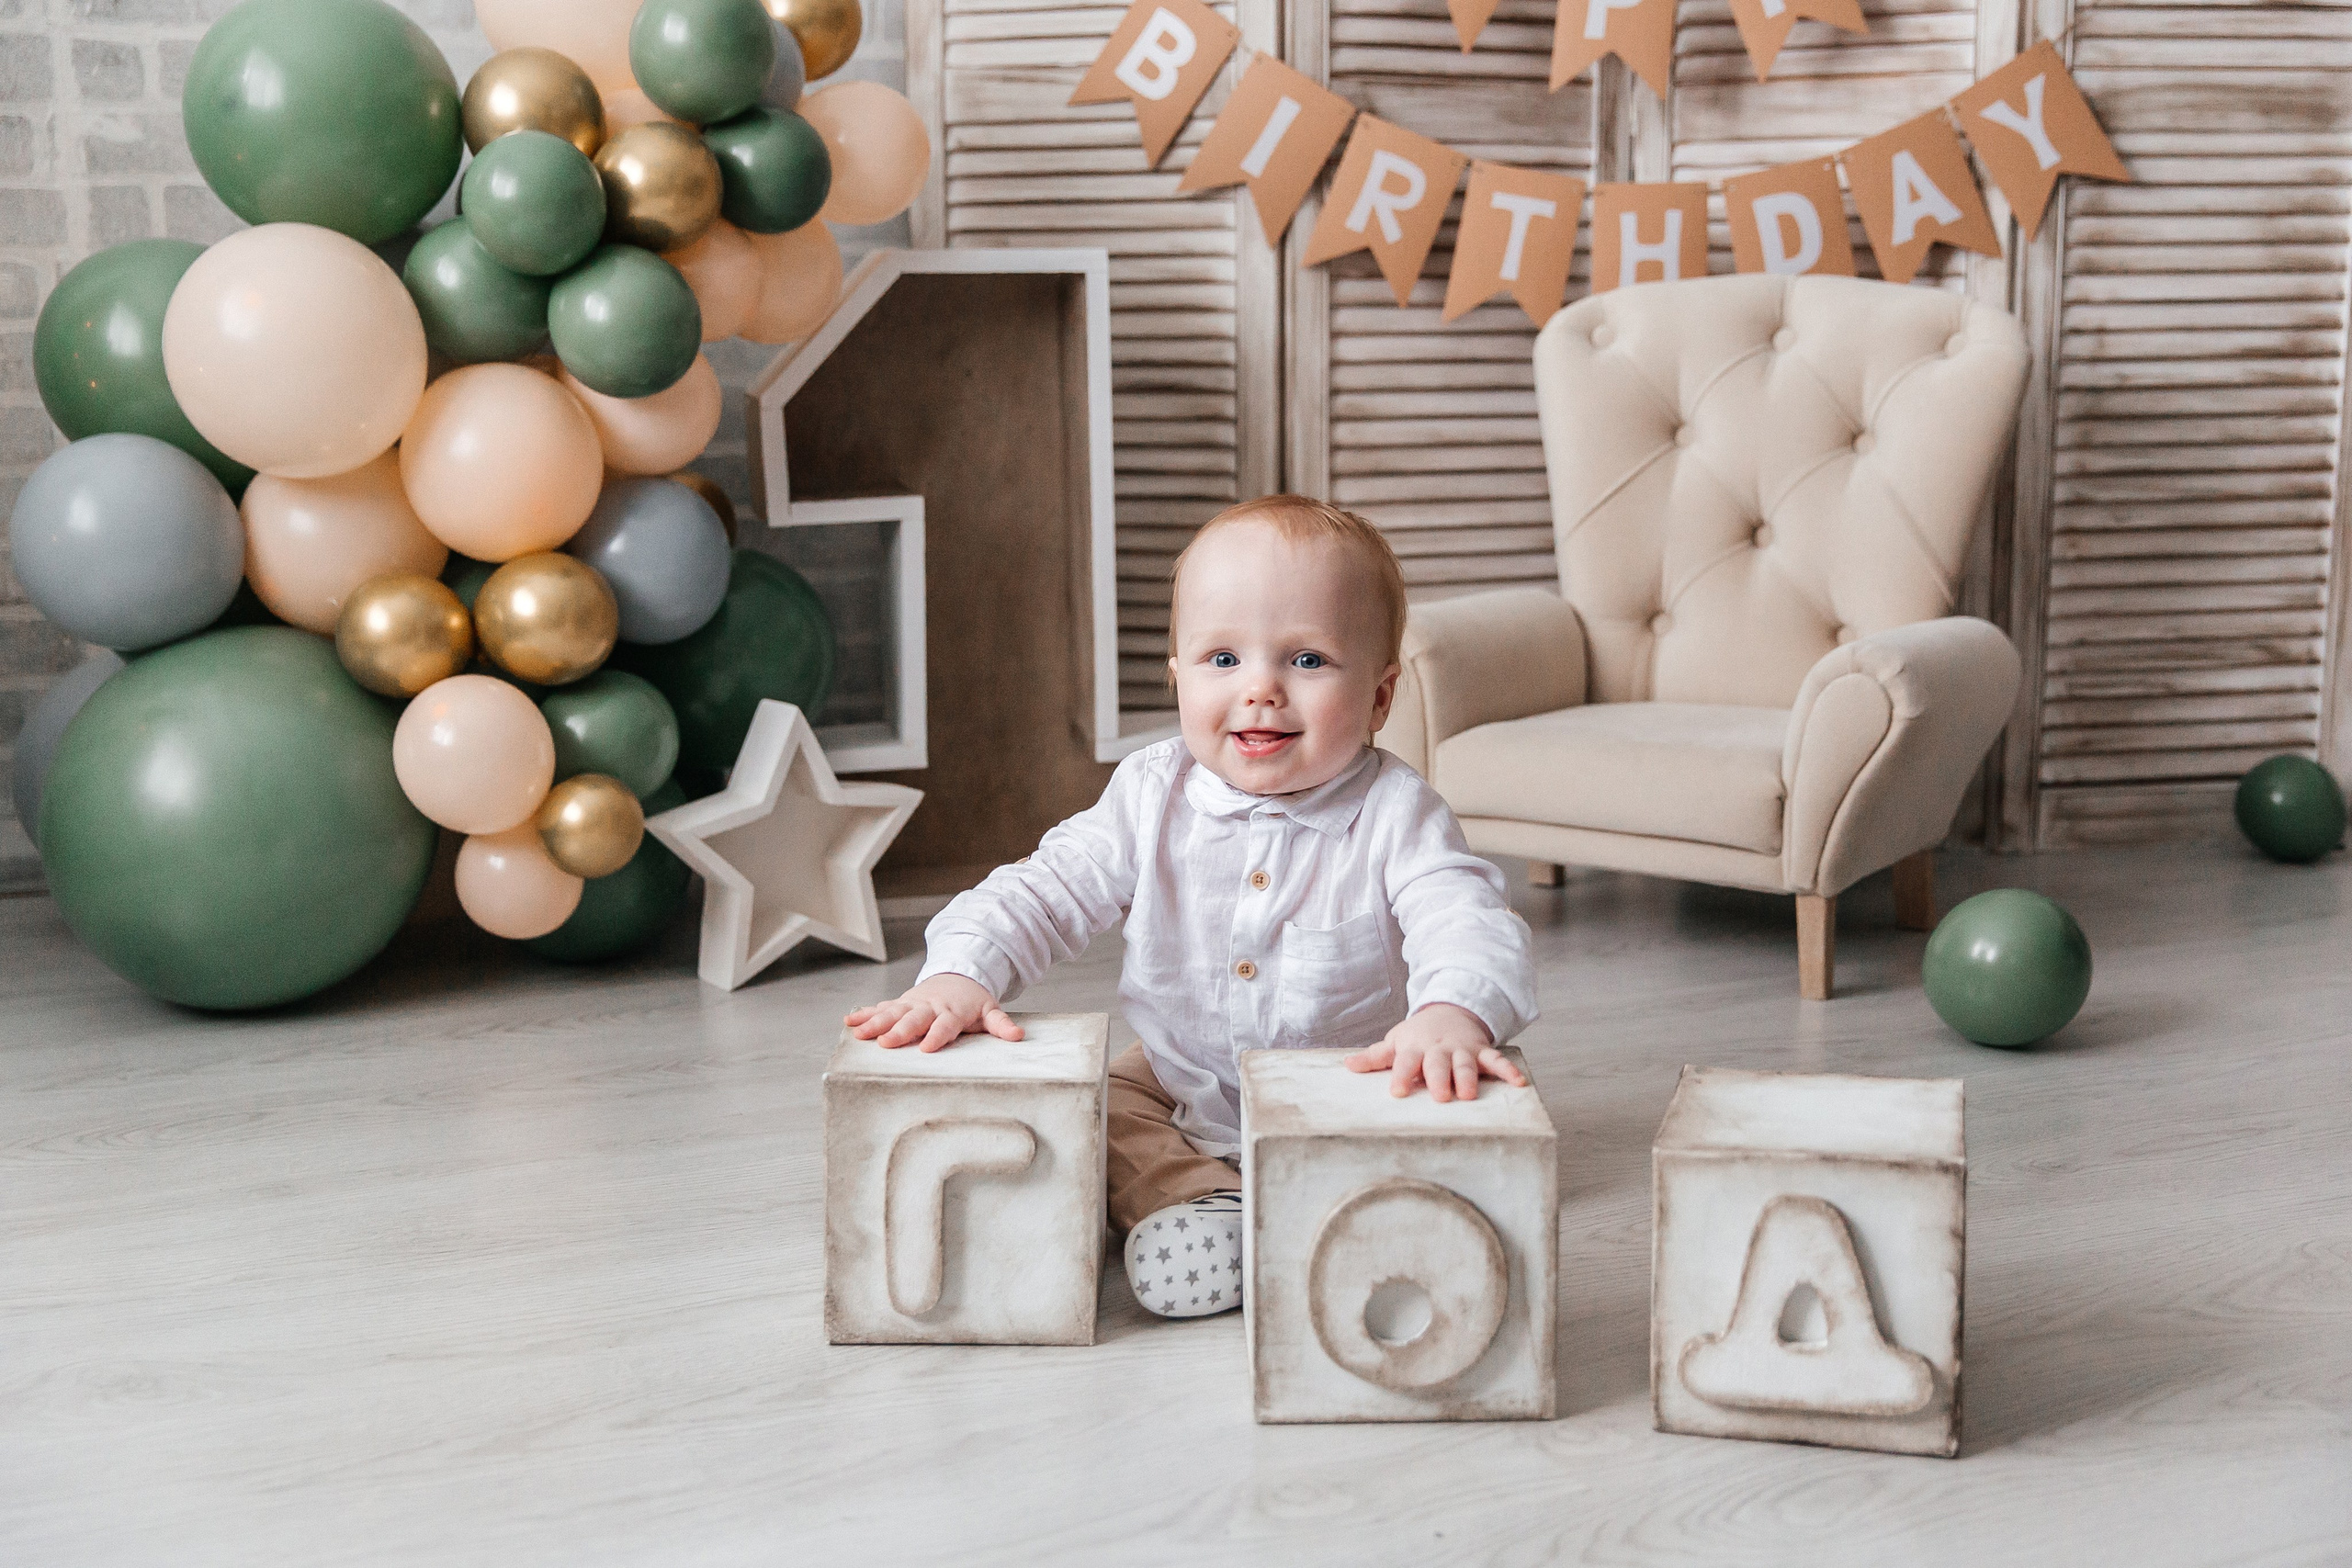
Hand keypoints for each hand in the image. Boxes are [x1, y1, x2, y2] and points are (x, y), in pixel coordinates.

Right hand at [845, 973, 1023, 1052]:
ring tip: (860, 1034)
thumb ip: (1001, 1025)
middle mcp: (930, 1007)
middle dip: (900, 1031)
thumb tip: (1018, 1036)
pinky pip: (880, 1008)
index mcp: (952, 1012)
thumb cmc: (973, 1002)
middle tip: (886, 1043)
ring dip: (876, 1023)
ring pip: (892, 1013)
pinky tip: (850, 1023)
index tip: (927, 1048)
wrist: (957, 976)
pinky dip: (865, 1014)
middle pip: (914, 1019)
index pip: (945, 1025)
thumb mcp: (990, 1011)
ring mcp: (913, 1004)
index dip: (937, 1035)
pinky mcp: (900, 1004)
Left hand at [1344, 1003, 1524, 1101]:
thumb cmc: (1417, 1035)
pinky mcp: (1482, 1052)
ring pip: (1466, 1063)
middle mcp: (1438, 1049)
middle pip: (1438, 1063)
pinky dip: (1508, 1070)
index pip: (1405, 1062)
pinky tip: (1519, 1083)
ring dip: (1468, 1077)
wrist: (1448, 1011)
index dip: (1400, 1075)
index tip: (1397, 1092)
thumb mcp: (1396, 1041)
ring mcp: (1462, 1050)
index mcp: (1414, 1048)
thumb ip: (1375, 1057)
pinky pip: (1497, 1060)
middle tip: (1441, 1097)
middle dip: (1439, 1078)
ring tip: (1469, 1095)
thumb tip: (1347, 1066)